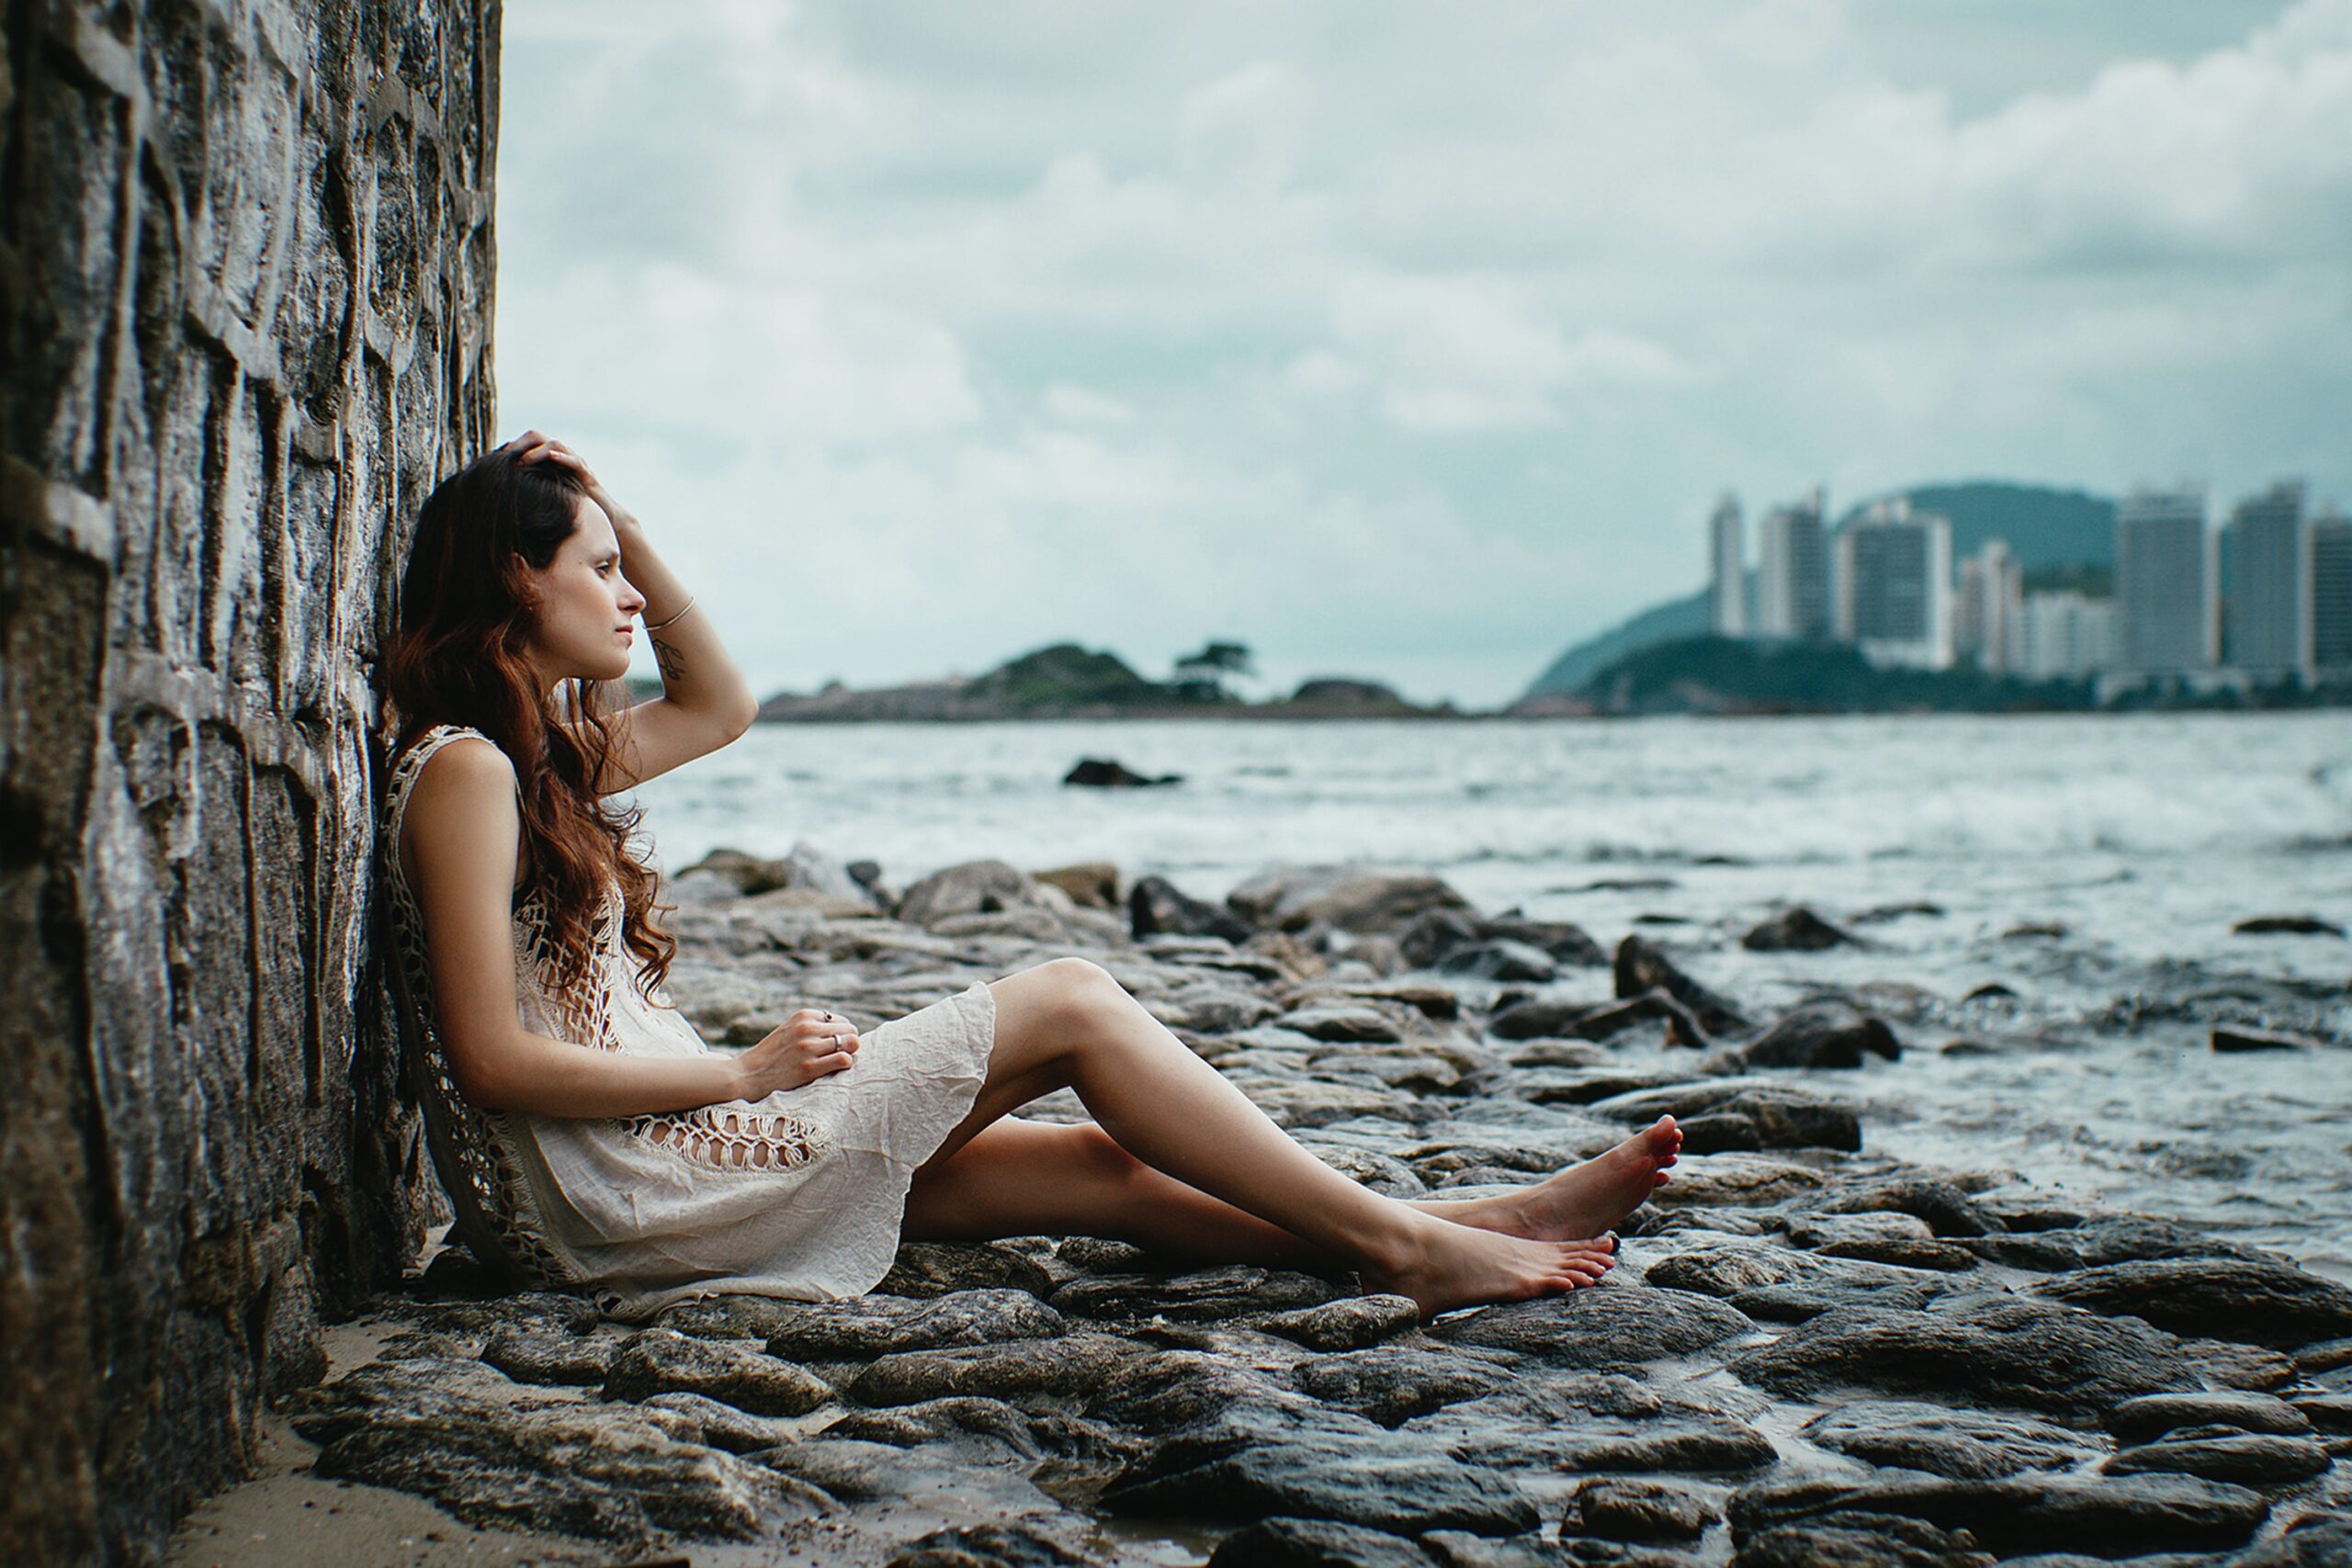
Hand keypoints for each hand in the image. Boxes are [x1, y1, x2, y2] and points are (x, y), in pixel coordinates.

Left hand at [505, 429, 641, 536]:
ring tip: (522, 460)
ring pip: (555, 444)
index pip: (526, 443)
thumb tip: (498, 498)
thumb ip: (527, 492)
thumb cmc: (570, 514)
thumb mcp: (543, 500)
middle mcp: (561, 457)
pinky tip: (551, 457)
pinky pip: (575, 461)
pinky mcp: (588, 475)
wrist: (604, 522)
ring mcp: (575, 464)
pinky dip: (563, 457)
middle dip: (520, 443)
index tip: (494, 456)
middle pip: (538, 436)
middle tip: (505, 455)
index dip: (511, 446)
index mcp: (548, 461)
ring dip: (537, 450)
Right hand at [732, 1008, 860, 1098]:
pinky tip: (836, 1070)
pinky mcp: (808, 1068)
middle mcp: (807, 1028)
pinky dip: (846, 1065)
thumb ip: (813, 1026)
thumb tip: (847, 1031)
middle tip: (839, 1057)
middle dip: (849, 1044)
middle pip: (850, 1031)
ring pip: (851, 1043)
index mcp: (803, 1016)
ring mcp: (808, 1048)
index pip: (841, 1021)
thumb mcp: (790, 1030)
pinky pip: (844, 1060)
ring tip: (838, 1064)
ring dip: (850, 1054)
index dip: (841, 1036)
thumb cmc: (773, 1055)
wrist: (747, 1075)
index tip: (833, 1049)